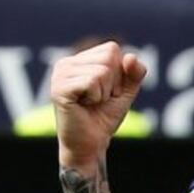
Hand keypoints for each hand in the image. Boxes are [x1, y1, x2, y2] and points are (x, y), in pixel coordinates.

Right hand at [51, 42, 146, 170]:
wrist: (91, 143)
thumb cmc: (104, 116)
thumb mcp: (126, 91)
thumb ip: (134, 72)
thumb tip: (130, 57)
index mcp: (79, 60)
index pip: (111, 49)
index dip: (119, 73)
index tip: (107, 91)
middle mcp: (66, 63)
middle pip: (108, 58)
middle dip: (112, 83)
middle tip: (98, 98)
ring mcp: (60, 74)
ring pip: (102, 71)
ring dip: (104, 92)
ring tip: (91, 103)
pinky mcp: (59, 88)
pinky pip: (92, 81)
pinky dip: (96, 97)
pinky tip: (84, 105)